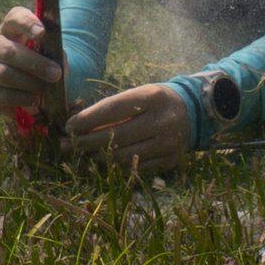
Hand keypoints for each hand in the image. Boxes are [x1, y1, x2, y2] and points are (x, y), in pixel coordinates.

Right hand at [0, 7, 60, 121]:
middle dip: (35, 64)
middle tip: (55, 74)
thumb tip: (56, 65)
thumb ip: (56, 55)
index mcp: (11, 28)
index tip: (42, 33)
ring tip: (44, 92)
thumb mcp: (53, 55)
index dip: (27, 23)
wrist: (35, 87)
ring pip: (3, 74)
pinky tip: (32, 101)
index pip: (15, 18)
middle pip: (8, 51)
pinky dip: (18, 99)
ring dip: (27, 84)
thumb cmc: (44, 64)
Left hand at [66, 82, 191, 178]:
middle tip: (69, 144)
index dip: (87, 120)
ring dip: (99, 156)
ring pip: (123, 157)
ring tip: (85, 153)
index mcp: (151, 98)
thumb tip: (79, 125)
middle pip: (115, 136)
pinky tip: (106, 160)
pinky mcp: (169, 161)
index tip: (69, 126)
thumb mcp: (139, 95)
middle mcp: (161, 121)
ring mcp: (167, 143)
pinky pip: (136, 169)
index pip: (111, 110)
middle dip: (86, 142)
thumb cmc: (157, 101)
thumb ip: (113, 109)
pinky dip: (117, 166)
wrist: (195, 112)